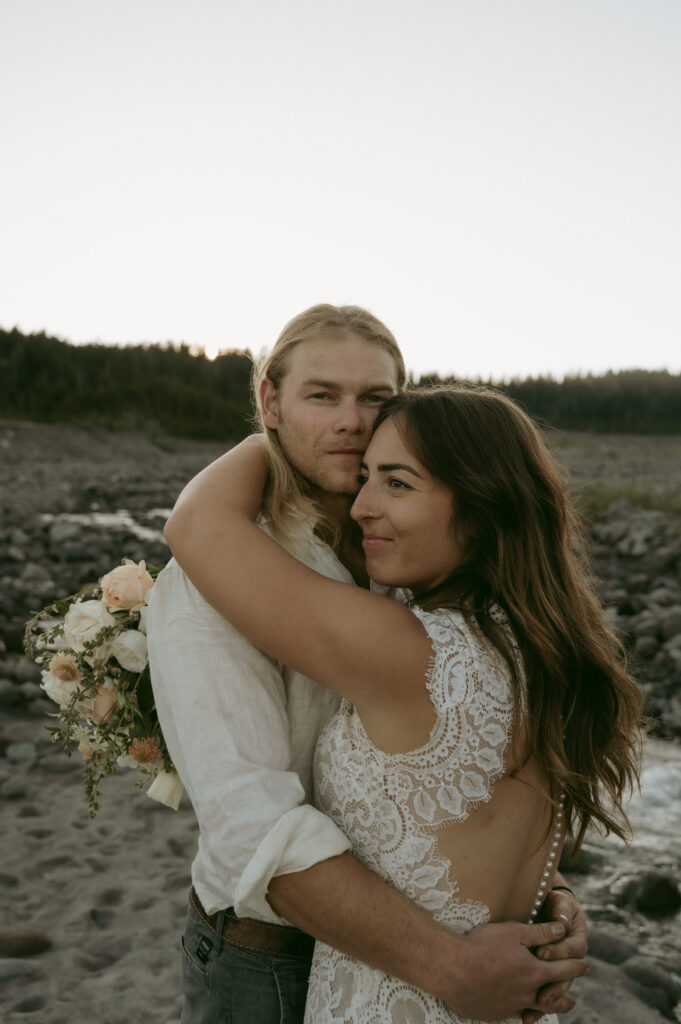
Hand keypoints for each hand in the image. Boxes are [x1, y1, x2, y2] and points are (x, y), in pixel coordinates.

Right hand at [442, 919, 587, 1020]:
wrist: (452, 970)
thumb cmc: (482, 946)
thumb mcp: (514, 931)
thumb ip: (541, 932)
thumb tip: (563, 929)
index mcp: (534, 973)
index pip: (563, 970)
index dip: (576, 966)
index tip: (585, 965)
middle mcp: (526, 994)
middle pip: (554, 998)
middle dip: (566, 996)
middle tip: (573, 998)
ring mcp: (511, 1006)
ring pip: (536, 1010)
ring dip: (548, 1007)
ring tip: (553, 1006)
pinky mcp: (495, 1013)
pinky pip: (516, 1013)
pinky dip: (524, 1012)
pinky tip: (522, 1009)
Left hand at [521, 888, 587, 1023]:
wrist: (545, 905)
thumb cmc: (554, 903)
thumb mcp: (559, 902)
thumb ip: (562, 910)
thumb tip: (562, 921)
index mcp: (577, 939)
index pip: (574, 950)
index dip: (559, 952)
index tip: (540, 952)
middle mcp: (571, 958)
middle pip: (568, 976)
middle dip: (556, 986)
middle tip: (542, 993)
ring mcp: (559, 969)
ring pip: (559, 988)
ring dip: (549, 999)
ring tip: (538, 1006)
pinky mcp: (545, 976)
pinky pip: (543, 994)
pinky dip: (536, 1007)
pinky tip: (526, 1017)